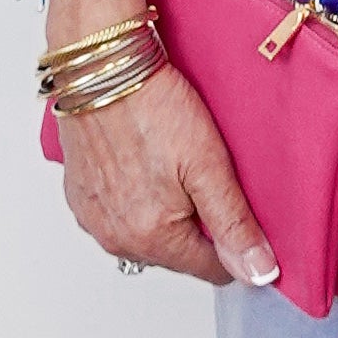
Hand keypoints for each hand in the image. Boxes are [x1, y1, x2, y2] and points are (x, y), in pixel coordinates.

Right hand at [56, 64, 279, 290]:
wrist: (100, 65)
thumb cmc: (152, 105)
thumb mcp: (209, 165)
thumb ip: (234, 225)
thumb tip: (258, 272)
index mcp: (152, 236)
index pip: (210, 269)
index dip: (233, 243)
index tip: (237, 211)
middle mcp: (116, 236)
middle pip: (177, 253)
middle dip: (196, 225)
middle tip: (203, 176)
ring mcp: (93, 217)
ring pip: (146, 234)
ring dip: (163, 212)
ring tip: (172, 165)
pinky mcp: (78, 195)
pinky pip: (118, 213)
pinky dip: (134, 197)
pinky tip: (143, 163)